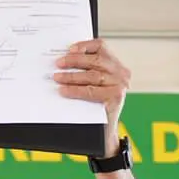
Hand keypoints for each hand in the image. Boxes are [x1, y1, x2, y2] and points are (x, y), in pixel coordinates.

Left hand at [54, 39, 131, 154]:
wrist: (105, 132)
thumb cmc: (96, 106)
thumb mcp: (94, 84)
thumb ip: (86, 70)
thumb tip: (63, 60)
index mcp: (116, 65)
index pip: (101, 46)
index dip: (84, 46)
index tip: (69, 49)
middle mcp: (121, 73)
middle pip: (95, 60)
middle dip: (74, 61)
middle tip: (58, 64)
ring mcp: (120, 85)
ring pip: (92, 75)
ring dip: (71, 76)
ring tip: (57, 77)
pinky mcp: (115, 98)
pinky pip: (90, 91)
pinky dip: (75, 90)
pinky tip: (63, 90)